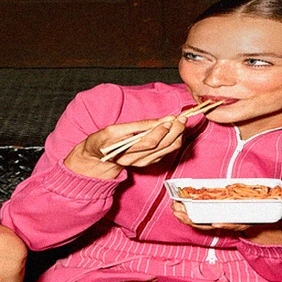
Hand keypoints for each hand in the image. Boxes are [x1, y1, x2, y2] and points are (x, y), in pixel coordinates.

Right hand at [63, 116, 186, 177]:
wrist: (99, 160)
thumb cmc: (104, 142)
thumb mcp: (113, 130)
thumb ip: (135, 126)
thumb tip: (156, 122)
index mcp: (125, 151)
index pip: (148, 142)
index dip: (161, 131)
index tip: (171, 118)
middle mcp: (136, 159)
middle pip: (161, 146)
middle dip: (174, 131)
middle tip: (182, 118)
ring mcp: (144, 163)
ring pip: (167, 150)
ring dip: (177, 136)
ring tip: (181, 122)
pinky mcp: (149, 163)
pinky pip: (166, 153)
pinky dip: (174, 141)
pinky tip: (177, 131)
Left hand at [171, 201, 281, 244]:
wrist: (273, 228)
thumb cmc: (279, 217)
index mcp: (249, 222)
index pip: (235, 224)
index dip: (224, 223)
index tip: (214, 221)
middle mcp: (235, 223)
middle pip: (211, 222)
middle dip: (194, 218)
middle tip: (179, 210)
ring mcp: (225, 222)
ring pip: (203, 221)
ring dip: (187, 216)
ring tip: (174, 207)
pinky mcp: (219, 217)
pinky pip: (201, 217)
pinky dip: (189, 213)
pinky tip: (178, 207)